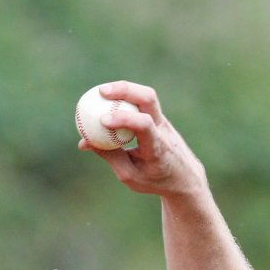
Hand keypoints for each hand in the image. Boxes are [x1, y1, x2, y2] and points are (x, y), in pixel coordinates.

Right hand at [78, 80, 206, 198]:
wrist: (185, 178)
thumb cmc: (156, 180)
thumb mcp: (130, 175)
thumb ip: (110, 156)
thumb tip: (84, 141)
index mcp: (157, 147)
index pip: (144, 125)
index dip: (123, 118)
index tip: (103, 121)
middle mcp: (163, 130)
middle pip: (149, 98)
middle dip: (125, 89)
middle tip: (101, 91)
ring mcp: (163, 121)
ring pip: (147, 96)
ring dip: (124, 89)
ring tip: (102, 92)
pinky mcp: (159, 118)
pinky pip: (141, 103)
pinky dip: (126, 98)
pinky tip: (109, 100)